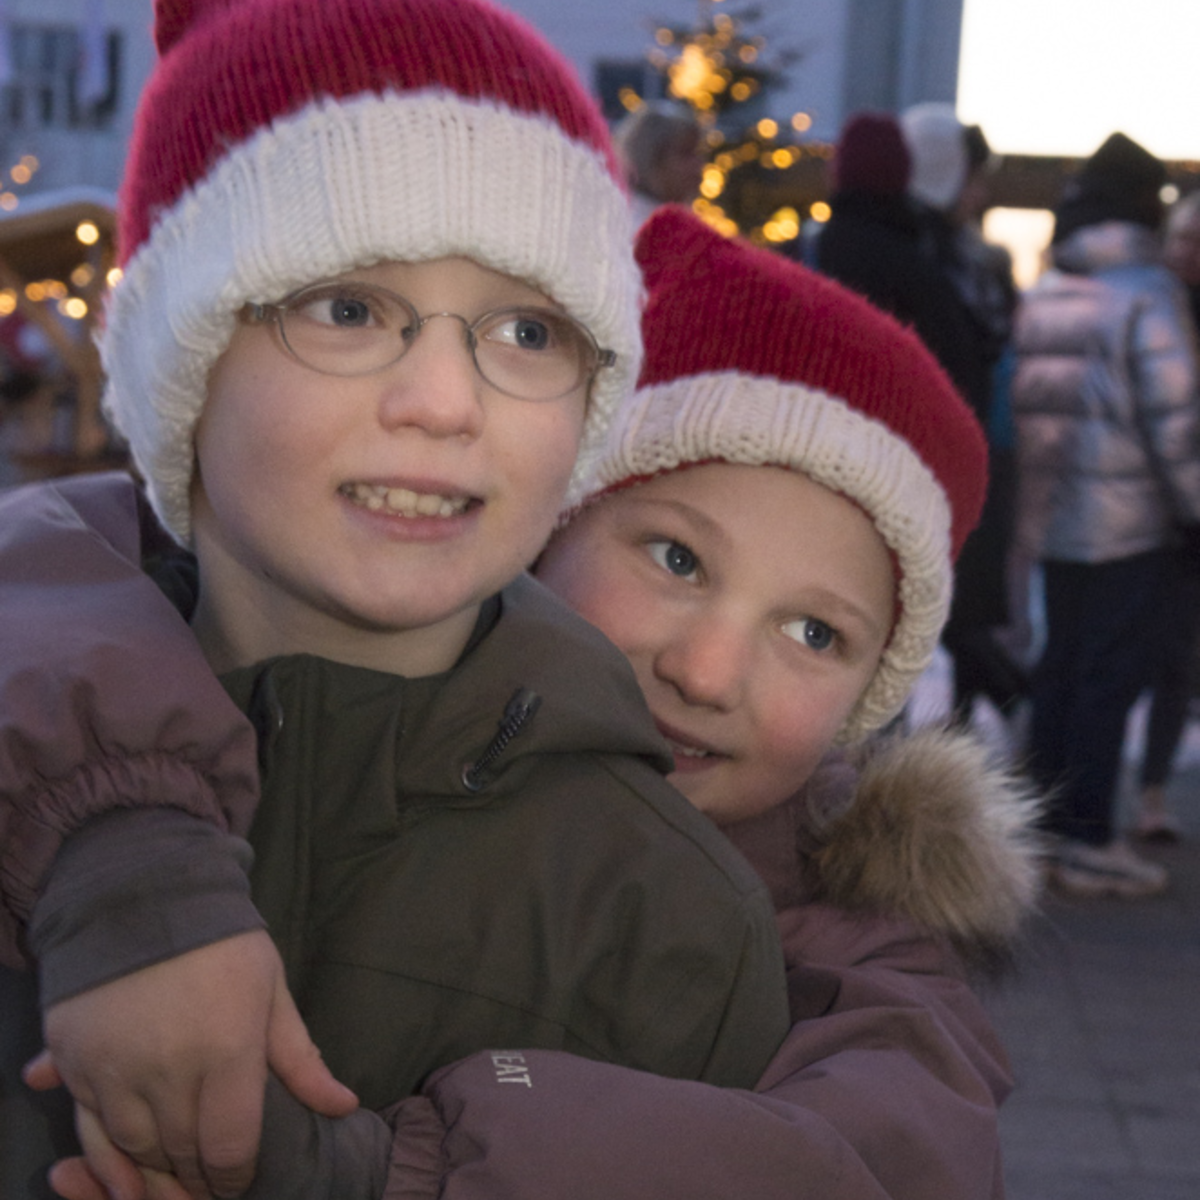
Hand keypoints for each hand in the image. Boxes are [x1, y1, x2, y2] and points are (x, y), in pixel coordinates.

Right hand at [32, 930, 356, 1198]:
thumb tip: (342, 1105)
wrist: (144, 893)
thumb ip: (300, 1058)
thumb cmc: (222, 941)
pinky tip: (126, 1168)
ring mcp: (116, 1066)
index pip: (230, 1146)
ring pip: (137, 1149)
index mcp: (228, 1047)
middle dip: (199, 1177)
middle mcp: (169, 1066)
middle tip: (209, 1180)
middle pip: (183, 1154)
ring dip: (157, 1168)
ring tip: (175, 1169)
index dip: (235, 1176)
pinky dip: (108, 1156)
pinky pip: (89, 1130)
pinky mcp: (75, 1061)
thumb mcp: (271, 989)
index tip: (238, 1179)